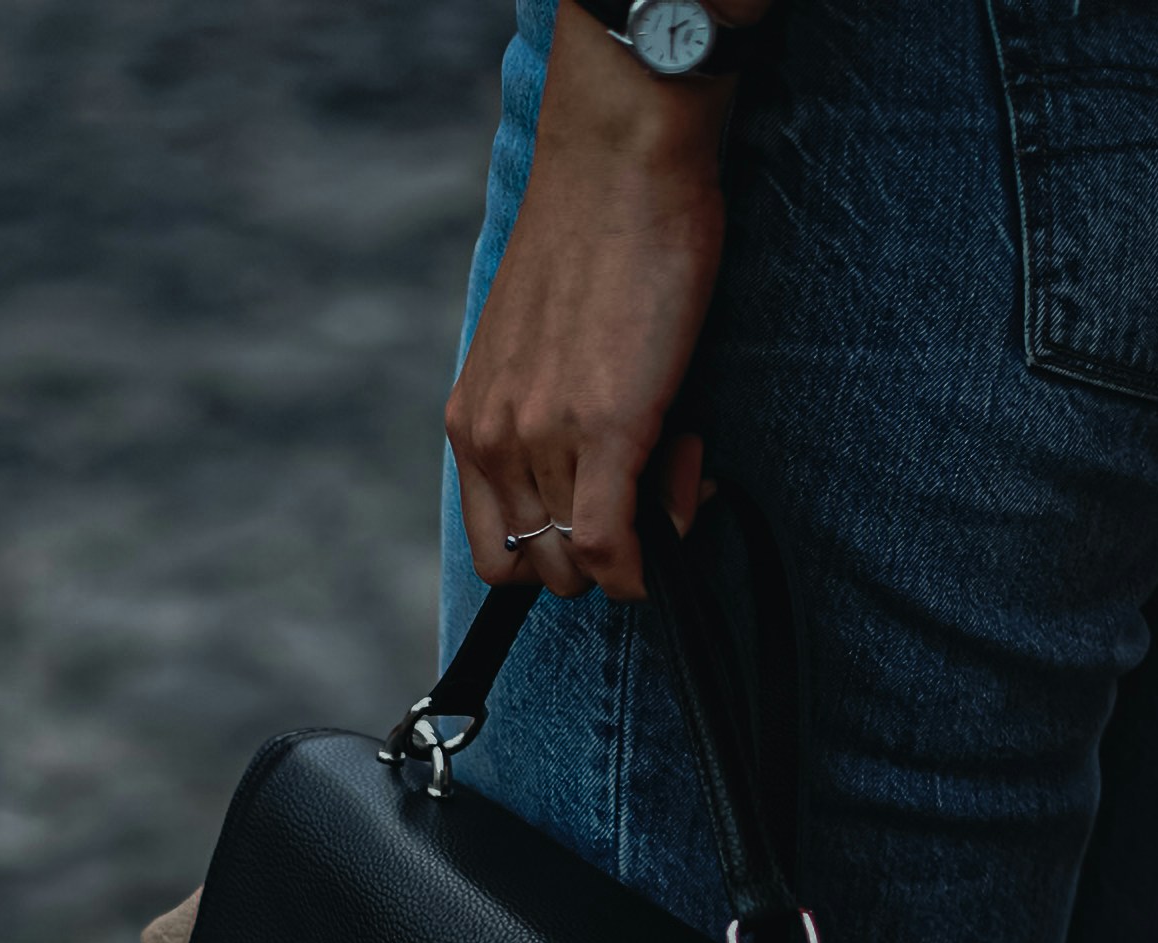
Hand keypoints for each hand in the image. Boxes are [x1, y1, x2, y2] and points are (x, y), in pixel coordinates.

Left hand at [446, 0, 761, 602]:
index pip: (497, 550)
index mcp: (471, 420)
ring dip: (640, 540)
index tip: (611, 505)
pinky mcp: (603, 428)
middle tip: (654, 482)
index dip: (558, 553)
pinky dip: (648, 559)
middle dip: (603, 552)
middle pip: (537, 568)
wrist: (620, 159)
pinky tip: (686, 499)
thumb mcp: (541, 351)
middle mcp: (492, 437)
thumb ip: (549, 422)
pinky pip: (610, 548)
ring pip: (578, 565)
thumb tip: (606, 482)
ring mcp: (541, 437)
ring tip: (678, 461)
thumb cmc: (597, 236)